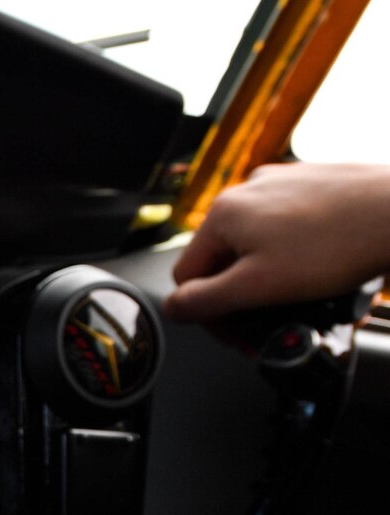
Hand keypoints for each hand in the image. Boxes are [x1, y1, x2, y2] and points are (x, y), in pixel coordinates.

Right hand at [165, 162, 389, 322]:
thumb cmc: (341, 243)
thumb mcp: (257, 287)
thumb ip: (205, 301)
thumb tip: (173, 308)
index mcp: (223, 214)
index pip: (188, 275)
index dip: (208, 312)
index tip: (236, 331)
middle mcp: (247, 191)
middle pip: (223, 259)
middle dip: (241, 294)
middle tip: (268, 318)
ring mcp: (283, 184)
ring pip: (256, 243)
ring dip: (269, 275)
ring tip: (301, 293)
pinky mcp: (314, 184)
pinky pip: (288, 227)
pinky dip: (297, 252)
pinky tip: (321, 266)